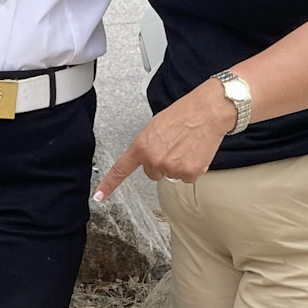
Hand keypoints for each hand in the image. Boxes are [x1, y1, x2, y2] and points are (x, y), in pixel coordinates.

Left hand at [94, 80, 237, 198]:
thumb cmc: (184, 113)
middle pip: (153, 173)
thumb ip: (148, 145)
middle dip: (162, 162)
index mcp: (142, 145)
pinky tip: (196, 152)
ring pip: (171, 175)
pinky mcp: (189, 173)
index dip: (109, 184)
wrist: (208, 111)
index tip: (99, 196)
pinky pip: (188, 178)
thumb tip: (149, 156)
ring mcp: (171, 168)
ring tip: (187, 145)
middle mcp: (154, 159)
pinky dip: (193, 167)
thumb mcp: (155, 126)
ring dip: (179, 164)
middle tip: (174, 145)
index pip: (121, 169)